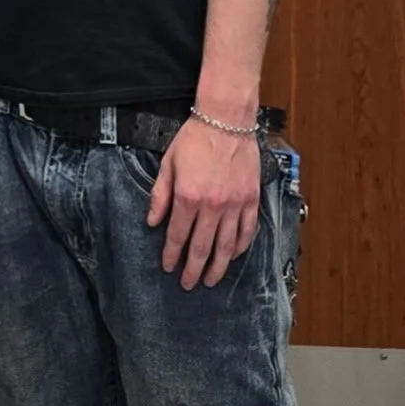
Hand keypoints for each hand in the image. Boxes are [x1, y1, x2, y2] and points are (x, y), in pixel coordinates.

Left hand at [146, 117, 261, 288]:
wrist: (225, 121)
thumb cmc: (194, 140)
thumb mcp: (168, 165)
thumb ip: (160, 195)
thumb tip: (152, 221)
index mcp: (188, 197)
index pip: (177, 235)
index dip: (172, 254)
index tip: (169, 267)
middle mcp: (212, 206)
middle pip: (202, 247)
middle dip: (194, 268)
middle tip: (189, 284)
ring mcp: (235, 204)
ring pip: (227, 245)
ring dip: (219, 266)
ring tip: (211, 280)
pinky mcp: (251, 200)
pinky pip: (247, 230)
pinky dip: (241, 247)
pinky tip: (234, 256)